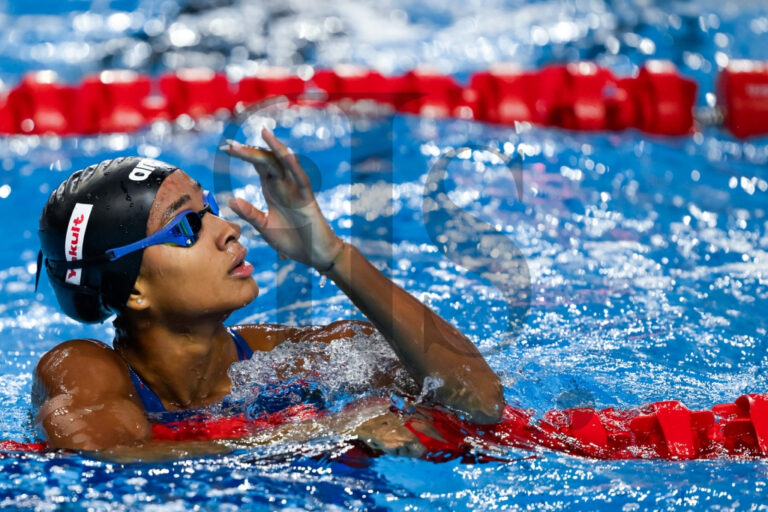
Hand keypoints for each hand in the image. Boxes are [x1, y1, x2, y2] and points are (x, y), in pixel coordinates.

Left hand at [222, 128, 342, 270]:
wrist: (315, 255)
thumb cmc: (292, 241)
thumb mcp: (265, 227)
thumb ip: (250, 214)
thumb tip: (231, 200)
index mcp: (273, 190)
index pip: (258, 166)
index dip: (243, 155)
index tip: (225, 148)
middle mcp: (284, 185)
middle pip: (267, 161)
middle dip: (249, 152)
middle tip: (230, 146)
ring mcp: (297, 190)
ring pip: (285, 163)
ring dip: (273, 149)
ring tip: (262, 134)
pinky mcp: (308, 198)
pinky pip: (301, 178)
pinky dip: (293, 164)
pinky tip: (285, 153)